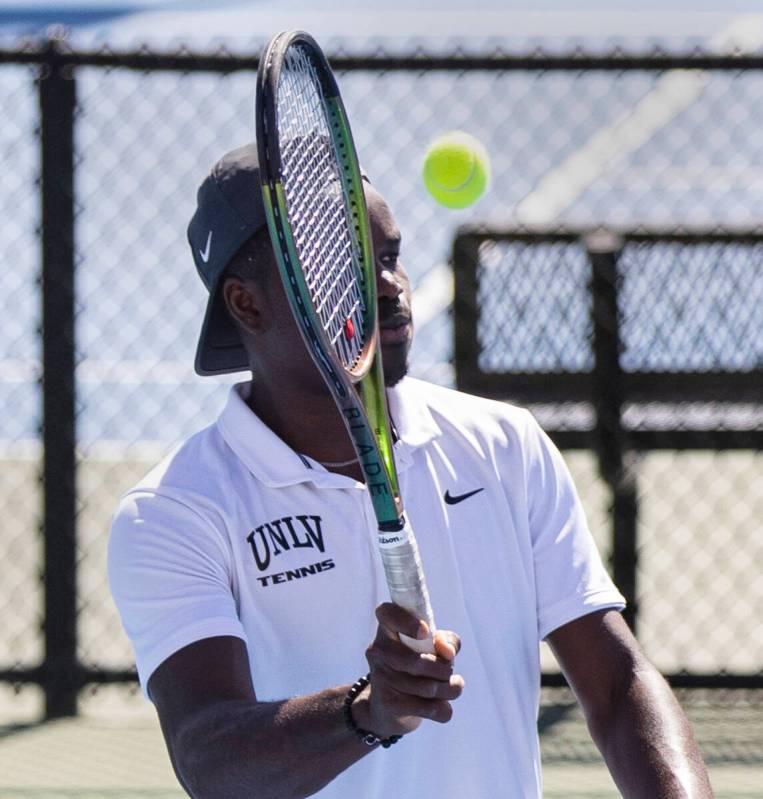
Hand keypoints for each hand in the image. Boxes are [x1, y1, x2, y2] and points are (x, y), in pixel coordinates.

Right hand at [352, 603, 463, 737]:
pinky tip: (444, 705)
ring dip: (450, 689)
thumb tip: (447, 651)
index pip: (387, 613)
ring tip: (455, 687)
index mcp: (387, 627)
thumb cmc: (416, 664)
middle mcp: (378, 649)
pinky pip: (427, 708)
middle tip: (450, 671)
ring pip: (427, 687)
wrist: (389, 706)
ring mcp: (381, 677)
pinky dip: (443, 708)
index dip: (406, 621)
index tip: (425, 631)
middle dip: (444, 669)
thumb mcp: (432, 646)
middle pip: (416, 661)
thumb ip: (446, 642)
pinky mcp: (388, 703)